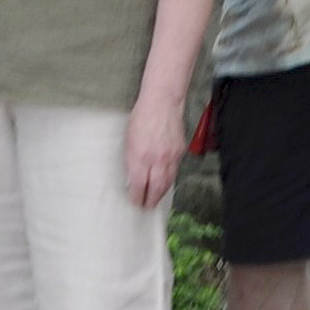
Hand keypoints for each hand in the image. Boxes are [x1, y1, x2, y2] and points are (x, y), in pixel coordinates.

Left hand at [124, 94, 188, 210]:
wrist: (162, 102)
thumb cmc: (141, 118)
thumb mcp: (129, 140)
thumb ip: (132, 160)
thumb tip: (134, 178)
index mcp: (140, 156)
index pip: (139, 186)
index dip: (137, 197)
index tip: (135, 202)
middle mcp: (157, 159)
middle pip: (156, 189)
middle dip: (151, 201)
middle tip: (146, 207)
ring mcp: (171, 157)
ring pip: (167, 183)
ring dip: (161, 193)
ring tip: (155, 199)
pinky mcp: (180, 152)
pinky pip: (174, 171)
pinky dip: (168, 179)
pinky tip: (163, 182)